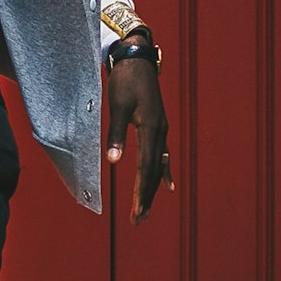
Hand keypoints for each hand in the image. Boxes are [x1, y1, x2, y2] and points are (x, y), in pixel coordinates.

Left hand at [105, 58, 174, 223]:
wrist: (137, 59)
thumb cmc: (124, 80)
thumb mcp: (116, 105)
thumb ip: (115, 134)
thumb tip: (113, 162)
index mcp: (150, 128)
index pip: (145, 169)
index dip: (140, 192)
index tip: (135, 211)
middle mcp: (160, 131)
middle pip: (153, 173)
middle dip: (145, 198)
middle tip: (138, 220)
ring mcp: (161, 129)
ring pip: (157, 166)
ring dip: (150, 189)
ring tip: (144, 210)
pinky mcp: (158, 126)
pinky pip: (162, 155)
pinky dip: (163, 173)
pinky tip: (167, 187)